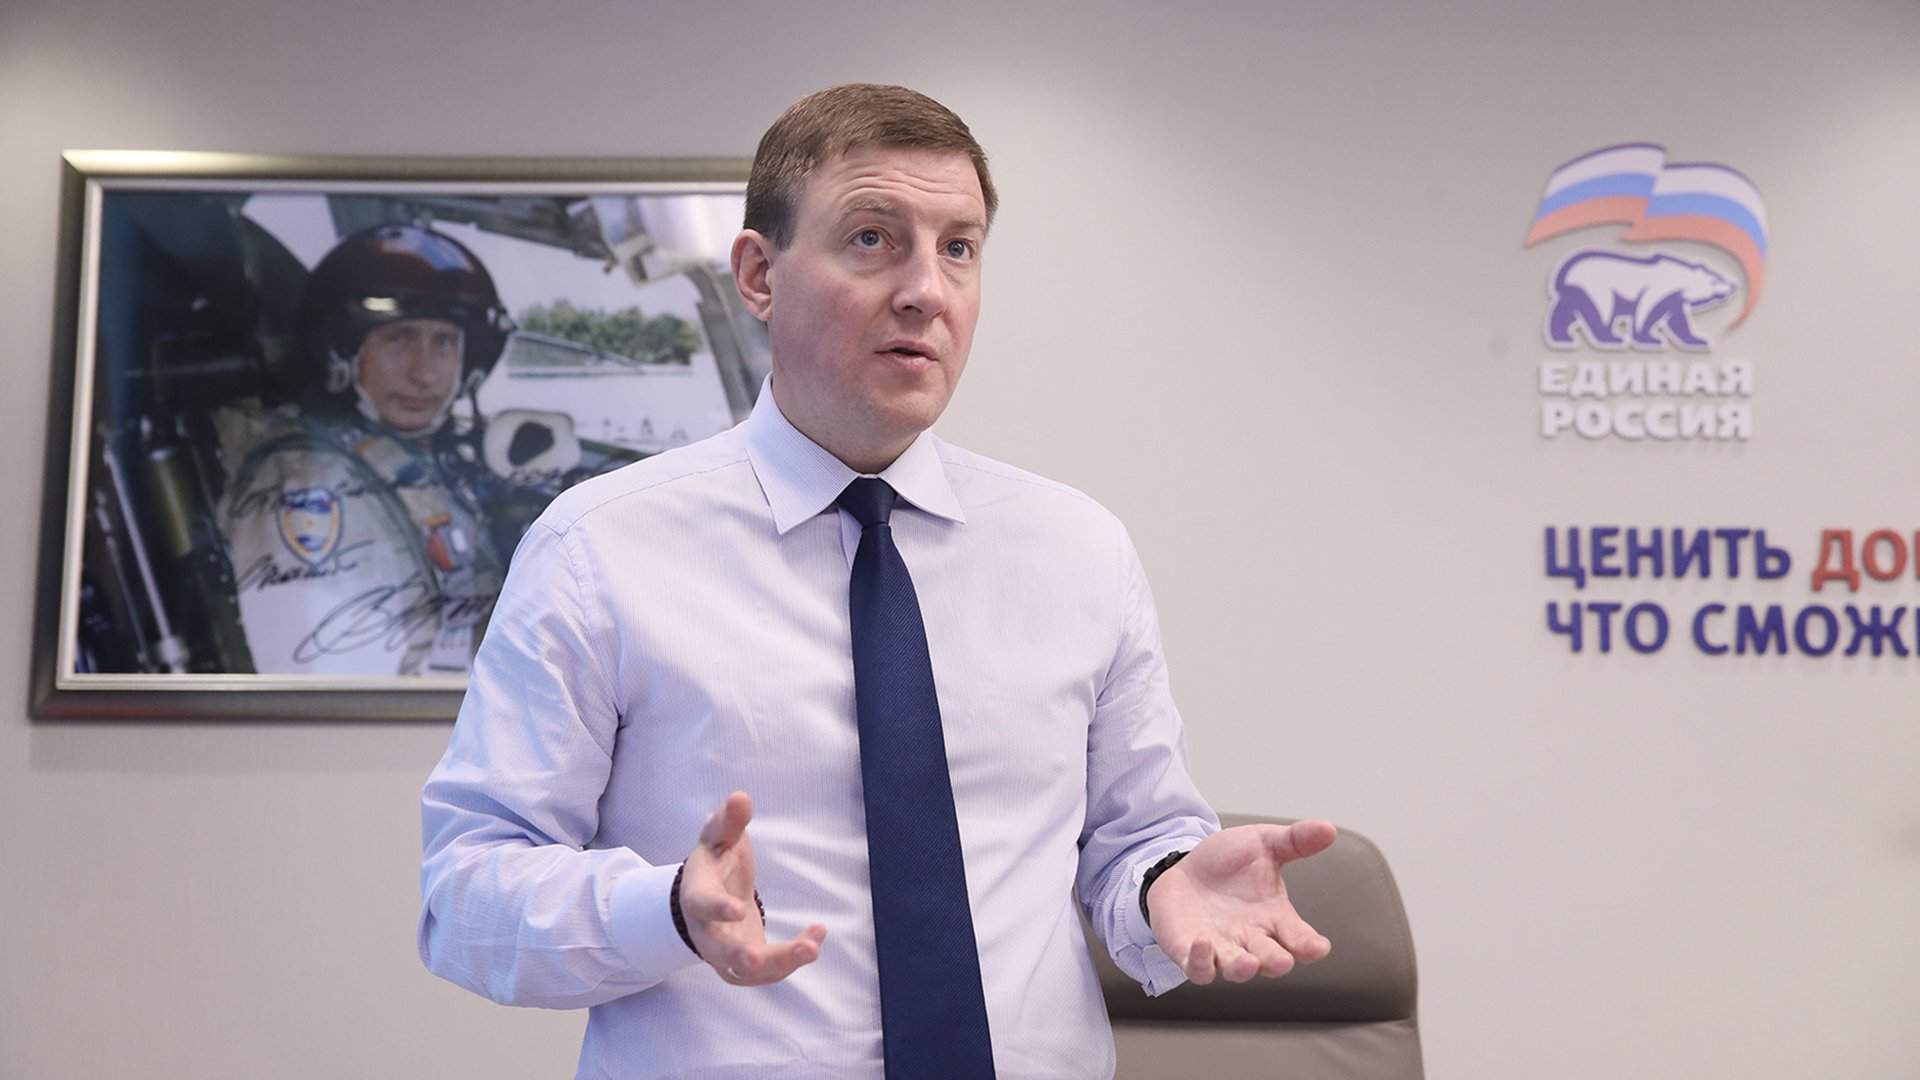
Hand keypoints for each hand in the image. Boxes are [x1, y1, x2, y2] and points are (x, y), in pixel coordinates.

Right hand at [679, 791, 827, 985]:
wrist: (706, 896)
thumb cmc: (715, 861)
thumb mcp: (718, 837)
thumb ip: (728, 821)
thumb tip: (741, 797)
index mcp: (697, 896)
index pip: (702, 904)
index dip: (717, 909)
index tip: (737, 910)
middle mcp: (706, 932)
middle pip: (718, 952)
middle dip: (739, 957)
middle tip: (758, 958)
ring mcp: (724, 953)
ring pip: (746, 972)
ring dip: (779, 963)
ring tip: (811, 947)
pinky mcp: (746, 965)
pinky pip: (768, 972)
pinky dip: (792, 960)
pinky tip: (815, 938)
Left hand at [1144, 820, 1336, 984]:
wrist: (1185, 866)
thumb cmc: (1230, 862)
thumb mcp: (1263, 844)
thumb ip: (1295, 840)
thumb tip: (1329, 828)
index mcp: (1275, 918)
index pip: (1299, 938)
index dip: (1309, 946)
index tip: (1319, 947)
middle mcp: (1252, 938)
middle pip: (1270, 960)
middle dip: (1277, 963)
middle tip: (1282, 961)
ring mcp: (1222, 948)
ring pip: (1236, 970)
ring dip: (1242, 970)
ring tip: (1248, 963)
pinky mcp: (1190, 953)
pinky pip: (1198, 968)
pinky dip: (1200, 961)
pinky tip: (1202, 942)